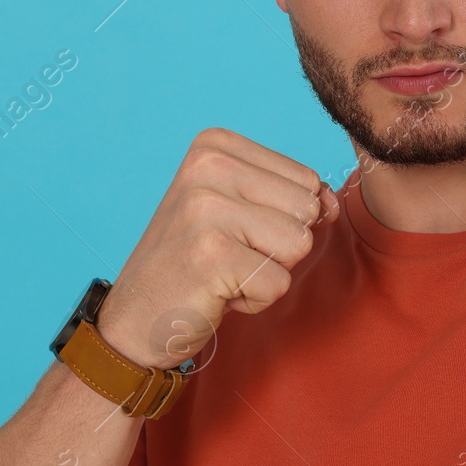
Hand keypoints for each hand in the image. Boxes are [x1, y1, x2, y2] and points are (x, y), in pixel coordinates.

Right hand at [95, 127, 338, 368]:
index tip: (232, 231)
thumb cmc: (194, 264)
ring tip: (223, 272)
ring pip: (299, 244)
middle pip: (307, 208)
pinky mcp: (210, 254)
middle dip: (279, 246)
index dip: (281, 218)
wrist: (134, 320)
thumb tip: (331, 203)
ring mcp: (206, 208)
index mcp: (214, 145)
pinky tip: (216, 293)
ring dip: (268, 272)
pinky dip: (255, 300)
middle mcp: (207, 166)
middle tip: (227, 255)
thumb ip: (291, 196)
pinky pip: (279, 283)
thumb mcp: (242, 212)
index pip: (306, 179)